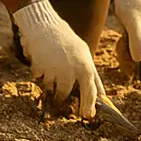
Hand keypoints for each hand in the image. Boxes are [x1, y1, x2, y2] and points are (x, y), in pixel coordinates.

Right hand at [13, 0, 104, 119]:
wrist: (44, 25)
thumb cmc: (66, 40)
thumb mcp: (84, 54)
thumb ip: (91, 74)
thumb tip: (101, 96)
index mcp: (86, 66)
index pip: (91, 92)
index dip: (89, 106)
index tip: (87, 115)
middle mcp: (72, 70)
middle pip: (68, 94)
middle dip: (63, 99)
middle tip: (60, 101)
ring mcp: (56, 70)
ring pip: (52, 88)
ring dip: (50, 82)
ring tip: (50, 68)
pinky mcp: (41, 68)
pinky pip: (39, 78)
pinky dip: (39, 72)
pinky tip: (42, 60)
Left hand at [111, 0, 140, 72]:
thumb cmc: (129, 3)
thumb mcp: (131, 22)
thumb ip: (136, 41)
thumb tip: (140, 60)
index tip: (136, 77)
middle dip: (136, 62)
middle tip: (123, 59)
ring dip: (130, 55)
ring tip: (120, 46)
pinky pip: (137, 47)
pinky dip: (128, 48)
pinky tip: (121, 42)